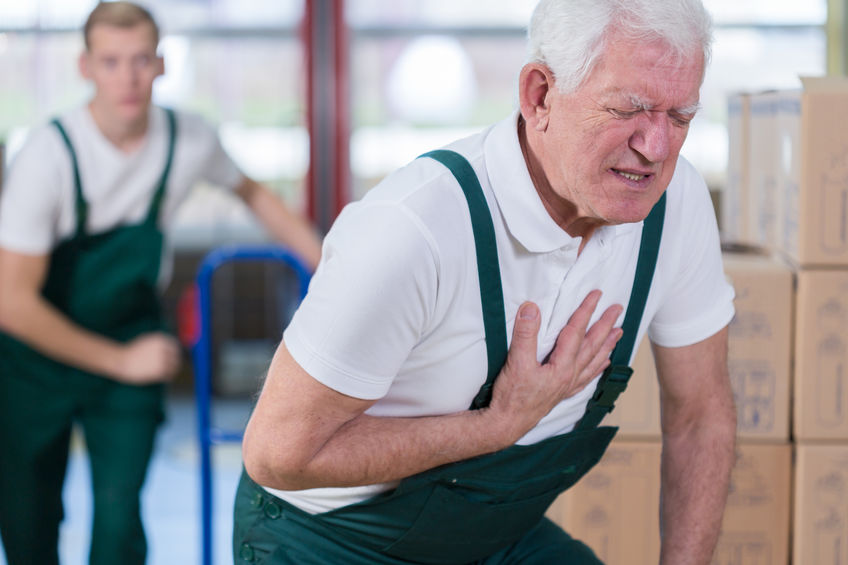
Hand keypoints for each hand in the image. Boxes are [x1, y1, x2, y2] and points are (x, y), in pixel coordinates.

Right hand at [116, 332, 180, 383]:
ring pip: (174, 367)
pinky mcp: (159, 370)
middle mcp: (163, 348)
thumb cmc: (132, 351)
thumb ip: (160, 343)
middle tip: (172, 367)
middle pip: (176, 357)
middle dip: (174, 362)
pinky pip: (169, 375)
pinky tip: (164, 378)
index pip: (175, 346)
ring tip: (168, 374)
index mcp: (161, 339)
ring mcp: (162, 359)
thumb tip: (173, 348)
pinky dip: (168, 377)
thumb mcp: (147, 341)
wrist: (121, 361)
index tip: (172, 358)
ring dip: (172, 371)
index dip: (174, 353)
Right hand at [486, 290, 622, 441]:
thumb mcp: (515, 362)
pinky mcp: (561, 393)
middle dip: (606, 325)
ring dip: (607, 345)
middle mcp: (570, 376)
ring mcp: (567, 386)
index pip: (577, 332)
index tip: (596, 295)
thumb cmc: (511, 397)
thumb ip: (525, 334)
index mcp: (562, 366)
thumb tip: (531, 308)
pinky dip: (597, 367)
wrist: (506, 424)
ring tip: (619, 332)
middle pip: (592, 345)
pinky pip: (587, 377)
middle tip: (617, 309)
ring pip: (594, 361)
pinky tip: (603, 363)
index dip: (586, 311)